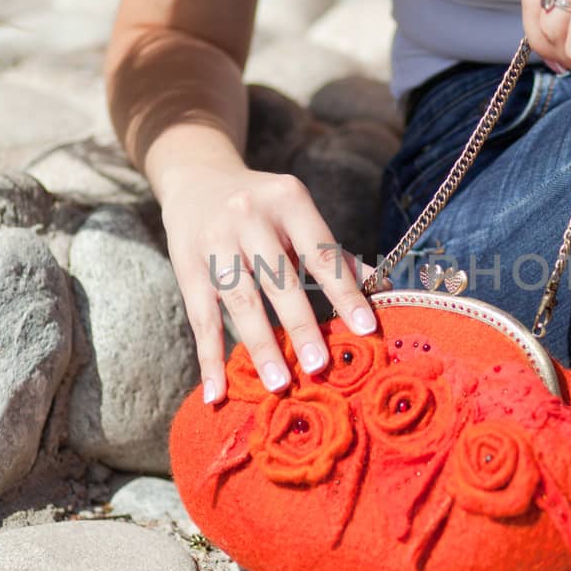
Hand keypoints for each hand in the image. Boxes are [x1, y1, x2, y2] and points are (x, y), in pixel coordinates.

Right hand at [156, 159, 378, 403]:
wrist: (196, 179)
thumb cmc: (262, 206)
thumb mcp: (297, 214)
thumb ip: (334, 253)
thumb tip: (384, 287)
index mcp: (289, 201)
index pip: (321, 253)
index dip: (344, 292)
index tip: (366, 328)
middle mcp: (250, 217)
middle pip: (279, 280)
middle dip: (300, 325)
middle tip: (320, 366)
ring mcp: (215, 242)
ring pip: (240, 301)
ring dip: (260, 346)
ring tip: (278, 384)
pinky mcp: (186, 267)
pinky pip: (201, 319)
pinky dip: (208, 360)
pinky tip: (216, 392)